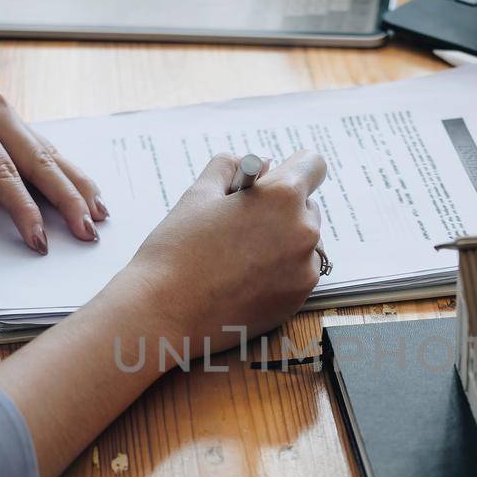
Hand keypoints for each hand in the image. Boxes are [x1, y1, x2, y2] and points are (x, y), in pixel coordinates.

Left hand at [0, 94, 106, 252]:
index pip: (4, 174)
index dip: (25, 211)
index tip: (42, 241)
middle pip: (38, 161)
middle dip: (67, 199)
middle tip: (89, 230)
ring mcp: (4, 112)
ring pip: (48, 155)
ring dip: (76, 186)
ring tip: (100, 214)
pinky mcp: (11, 122)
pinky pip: (43, 151)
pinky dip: (65, 174)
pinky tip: (87, 192)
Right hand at [116, 151, 326, 353]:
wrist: (164, 312)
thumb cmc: (177, 251)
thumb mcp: (199, 194)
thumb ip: (230, 167)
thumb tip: (257, 164)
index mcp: (282, 196)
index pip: (312, 165)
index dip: (291, 167)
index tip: (271, 181)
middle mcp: (303, 230)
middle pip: (307, 206)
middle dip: (281, 208)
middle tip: (241, 223)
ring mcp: (304, 268)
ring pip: (304, 242)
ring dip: (283, 241)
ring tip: (239, 255)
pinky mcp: (298, 299)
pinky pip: (299, 273)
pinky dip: (280, 271)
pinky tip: (244, 278)